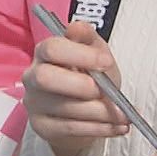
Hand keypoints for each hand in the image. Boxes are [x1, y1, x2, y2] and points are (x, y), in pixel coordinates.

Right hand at [22, 20, 127, 155]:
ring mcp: (34, 103)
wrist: (86, 111)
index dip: (81, 55)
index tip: (106, 62)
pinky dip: (99, 129)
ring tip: (123, 115)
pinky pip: (70, 129)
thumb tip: (76, 27)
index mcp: (45, 52)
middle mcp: (33, 76)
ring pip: (64, 108)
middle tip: (106, 92)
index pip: (52, 48)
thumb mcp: (95, 53)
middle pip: (46, 78)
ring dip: (100, 113)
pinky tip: (116, 127)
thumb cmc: (91, 76)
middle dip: (81, 86)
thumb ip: (88, 39)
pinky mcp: (41, 126)